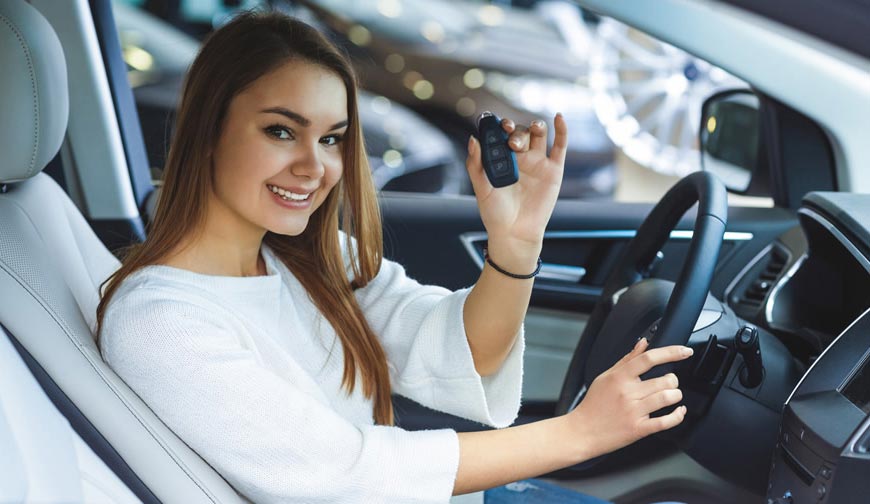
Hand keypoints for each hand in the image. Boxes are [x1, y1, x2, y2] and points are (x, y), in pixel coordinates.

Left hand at [465, 113, 566, 270]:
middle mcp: (520, 157)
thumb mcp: (481, 187)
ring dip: (535, 127)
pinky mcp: (554, 170)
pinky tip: (559, 118)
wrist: (515, 232)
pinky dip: (562, 130)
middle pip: (521, 132)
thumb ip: (475, 164)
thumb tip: (473, 139)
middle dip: (516, 132)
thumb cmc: (495, 212)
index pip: (502, 134)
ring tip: (531, 132)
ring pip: (539, 134)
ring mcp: (537, 162)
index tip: (498, 124)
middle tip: (512, 142)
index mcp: (502, 158)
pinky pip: (560, 147)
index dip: (501, 125)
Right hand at [565, 338, 692, 459]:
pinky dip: (677, 416)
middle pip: (664, 379)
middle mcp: (627, 393)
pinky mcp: (638, 429)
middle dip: (674, 380)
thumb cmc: (593, 404)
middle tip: (670, 382)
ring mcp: (633, 411)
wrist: (582, 431)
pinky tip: (678, 412)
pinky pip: (665, 422)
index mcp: (619, 377)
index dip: (671, 352)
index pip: (649, 358)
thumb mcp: (605, 377)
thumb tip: (643, 343)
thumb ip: (626, 359)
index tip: (684, 351)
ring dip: (676, 396)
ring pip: (667, 398)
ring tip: (673, 396)